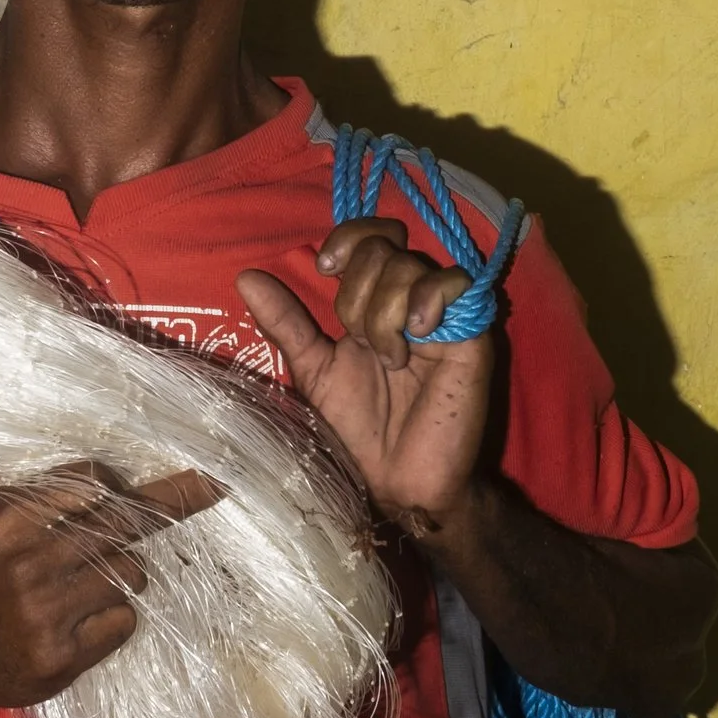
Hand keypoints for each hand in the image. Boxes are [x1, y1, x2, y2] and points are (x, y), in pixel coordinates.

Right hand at [0, 466, 217, 714]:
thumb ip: (38, 488)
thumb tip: (111, 464)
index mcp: (6, 516)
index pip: (90, 481)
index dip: (119, 484)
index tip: (155, 478)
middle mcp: (23, 559)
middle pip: (121, 523)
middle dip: (172, 502)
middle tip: (214, 485)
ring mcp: (42, 610)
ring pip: (130, 573)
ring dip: (124, 577)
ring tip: (83, 589)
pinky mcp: (58, 655)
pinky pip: (124, 620)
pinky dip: (116, 619)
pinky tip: (82, 624)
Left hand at [239, 229, 493, 538]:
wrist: (396, 480)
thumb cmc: (358, 431)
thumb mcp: (314, 370)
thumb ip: (286, 323)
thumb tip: (245, 277)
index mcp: (373, 302)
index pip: (368, 236)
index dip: (347, 239)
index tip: (326, 268)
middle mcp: (409, 299)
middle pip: (383, 247)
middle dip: (358, 292)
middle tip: (360, 340)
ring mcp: (443, 313)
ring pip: (410, 266)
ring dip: (385, 314)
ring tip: (391, 360)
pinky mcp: (472, 332)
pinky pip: (457, 283)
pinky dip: (429, 300)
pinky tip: (418, 336)